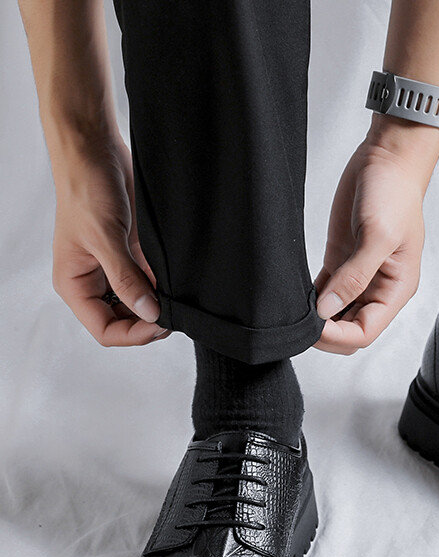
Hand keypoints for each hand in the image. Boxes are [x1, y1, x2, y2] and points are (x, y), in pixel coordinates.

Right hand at [51, 133, 169, 346]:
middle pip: (125, 323)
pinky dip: (164, 287)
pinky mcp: (133, 258)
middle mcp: (94, 283)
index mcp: (75, 285)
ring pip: (141, 306)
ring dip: (159, 304)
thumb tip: (149, 313)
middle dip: (149, 322)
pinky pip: (152, 283)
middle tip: (174, 311)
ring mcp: (115, 272)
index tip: (160, 323)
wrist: (97, 153)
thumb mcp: (105, 238)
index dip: (134, 334)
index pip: (105, 330)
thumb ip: (126, 279)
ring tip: (174, 293)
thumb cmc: (86, 190)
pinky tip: (174, 279)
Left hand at [314, 119, 438, 354]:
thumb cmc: (394, 193)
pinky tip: (297, 296)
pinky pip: (325, 292)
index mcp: (395, 289)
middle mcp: (378, 288)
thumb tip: (327, 310)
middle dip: (326, 332)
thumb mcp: (378, 236)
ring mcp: (359, 276)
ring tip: (296, 310)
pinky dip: (312, 299)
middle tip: (300, 322)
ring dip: (317, 317)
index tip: (314, 327)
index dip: (339, 336)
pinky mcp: (341, 261)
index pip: (365, 332)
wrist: (387, 159)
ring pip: (336, 314)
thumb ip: (355, 276)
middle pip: (350, 329)